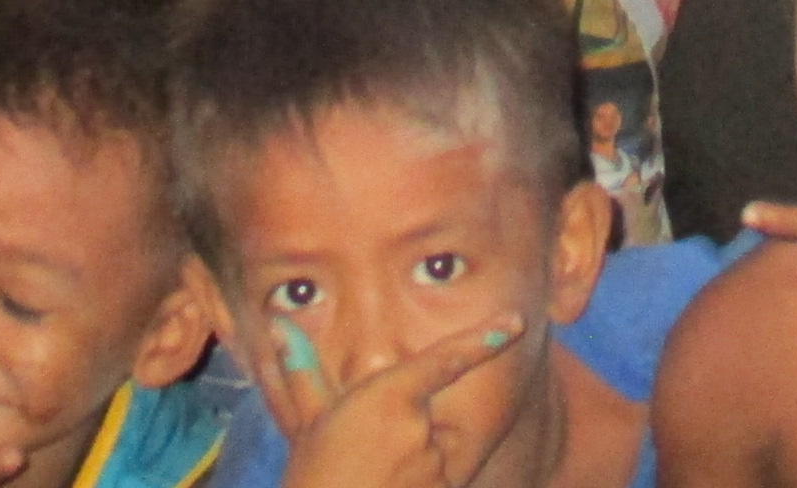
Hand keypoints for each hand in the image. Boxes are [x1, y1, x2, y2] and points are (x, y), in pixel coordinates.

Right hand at [266, 317, 523, 487]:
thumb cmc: (313, 476)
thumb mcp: (307, 423)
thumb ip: (303, 373)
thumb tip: (279, 325)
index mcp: (387, 396)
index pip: (446, 360)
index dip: (484, 340)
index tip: (517, 324)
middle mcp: (416, 426)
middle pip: (427, 418)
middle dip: (405, 435)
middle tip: (366, 459)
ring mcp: (432, 465)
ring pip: (432, 456)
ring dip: (411, 467)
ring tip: (371, 480)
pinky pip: (437, 483)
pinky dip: (417, 486)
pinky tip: (383, 487)